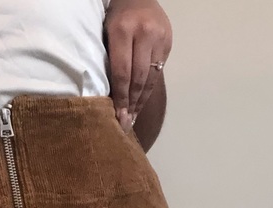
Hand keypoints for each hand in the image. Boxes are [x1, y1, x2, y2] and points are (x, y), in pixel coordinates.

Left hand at [103, 0, 171, 131]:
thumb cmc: (114, 19)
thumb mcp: (104, 36)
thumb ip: (108, 62)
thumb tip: (108, 98)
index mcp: (122, 31)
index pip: (121, 73)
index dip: (120, 98)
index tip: (118, 117)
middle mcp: (144, 34)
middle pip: (138, 78)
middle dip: (131, 104)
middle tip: (126, 123)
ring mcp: (159, 38)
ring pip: (150, 77)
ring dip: (141, 101)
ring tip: (133, 117)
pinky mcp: (168, 42)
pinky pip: (157, 72)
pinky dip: (148, 89)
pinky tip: (141, 102)